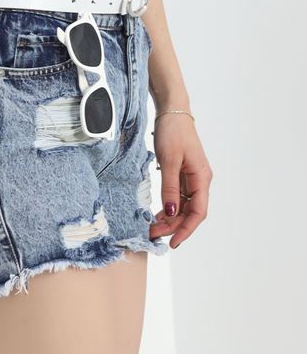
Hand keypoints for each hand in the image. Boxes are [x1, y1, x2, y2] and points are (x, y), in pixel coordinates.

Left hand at [149, 112, 213, 248]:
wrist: (172, 111)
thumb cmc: (173, 131)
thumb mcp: (169, 160)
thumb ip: (170, 187)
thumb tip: (172, 212)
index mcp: (201, 178)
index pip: (198, 212)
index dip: (186, 229)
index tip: (173, 242)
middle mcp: (199, 180)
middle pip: (190, 212)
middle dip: (174, 225)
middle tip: (153, 234)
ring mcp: (191, 177)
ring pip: (184, 206)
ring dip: (170, 218)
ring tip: (153, 226)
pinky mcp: (182, 173)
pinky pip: (178, 196)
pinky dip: (169, 206)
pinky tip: (158, 213)